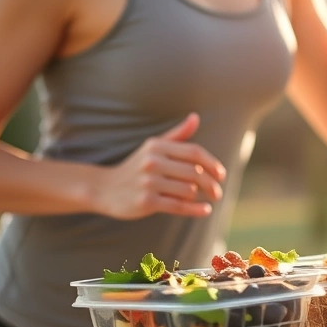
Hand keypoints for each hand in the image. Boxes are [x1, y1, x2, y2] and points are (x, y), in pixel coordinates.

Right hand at [94, 113, 225, 219]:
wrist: (105, 188)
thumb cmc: (136, 167)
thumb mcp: (154, 147)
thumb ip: (177, 134)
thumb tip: (196, 117)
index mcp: (157, 146)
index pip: (194, 152)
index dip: (212, 163)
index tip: (222, 175)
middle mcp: (152, 162)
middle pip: (194, 173)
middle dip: (211, 184)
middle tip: (217, 192)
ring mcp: (148, 182)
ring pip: (188, 190)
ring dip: (198, 196)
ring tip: (201, 198)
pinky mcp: (146, 202)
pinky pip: (178, 206)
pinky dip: (195, 209)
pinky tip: (205, 210)